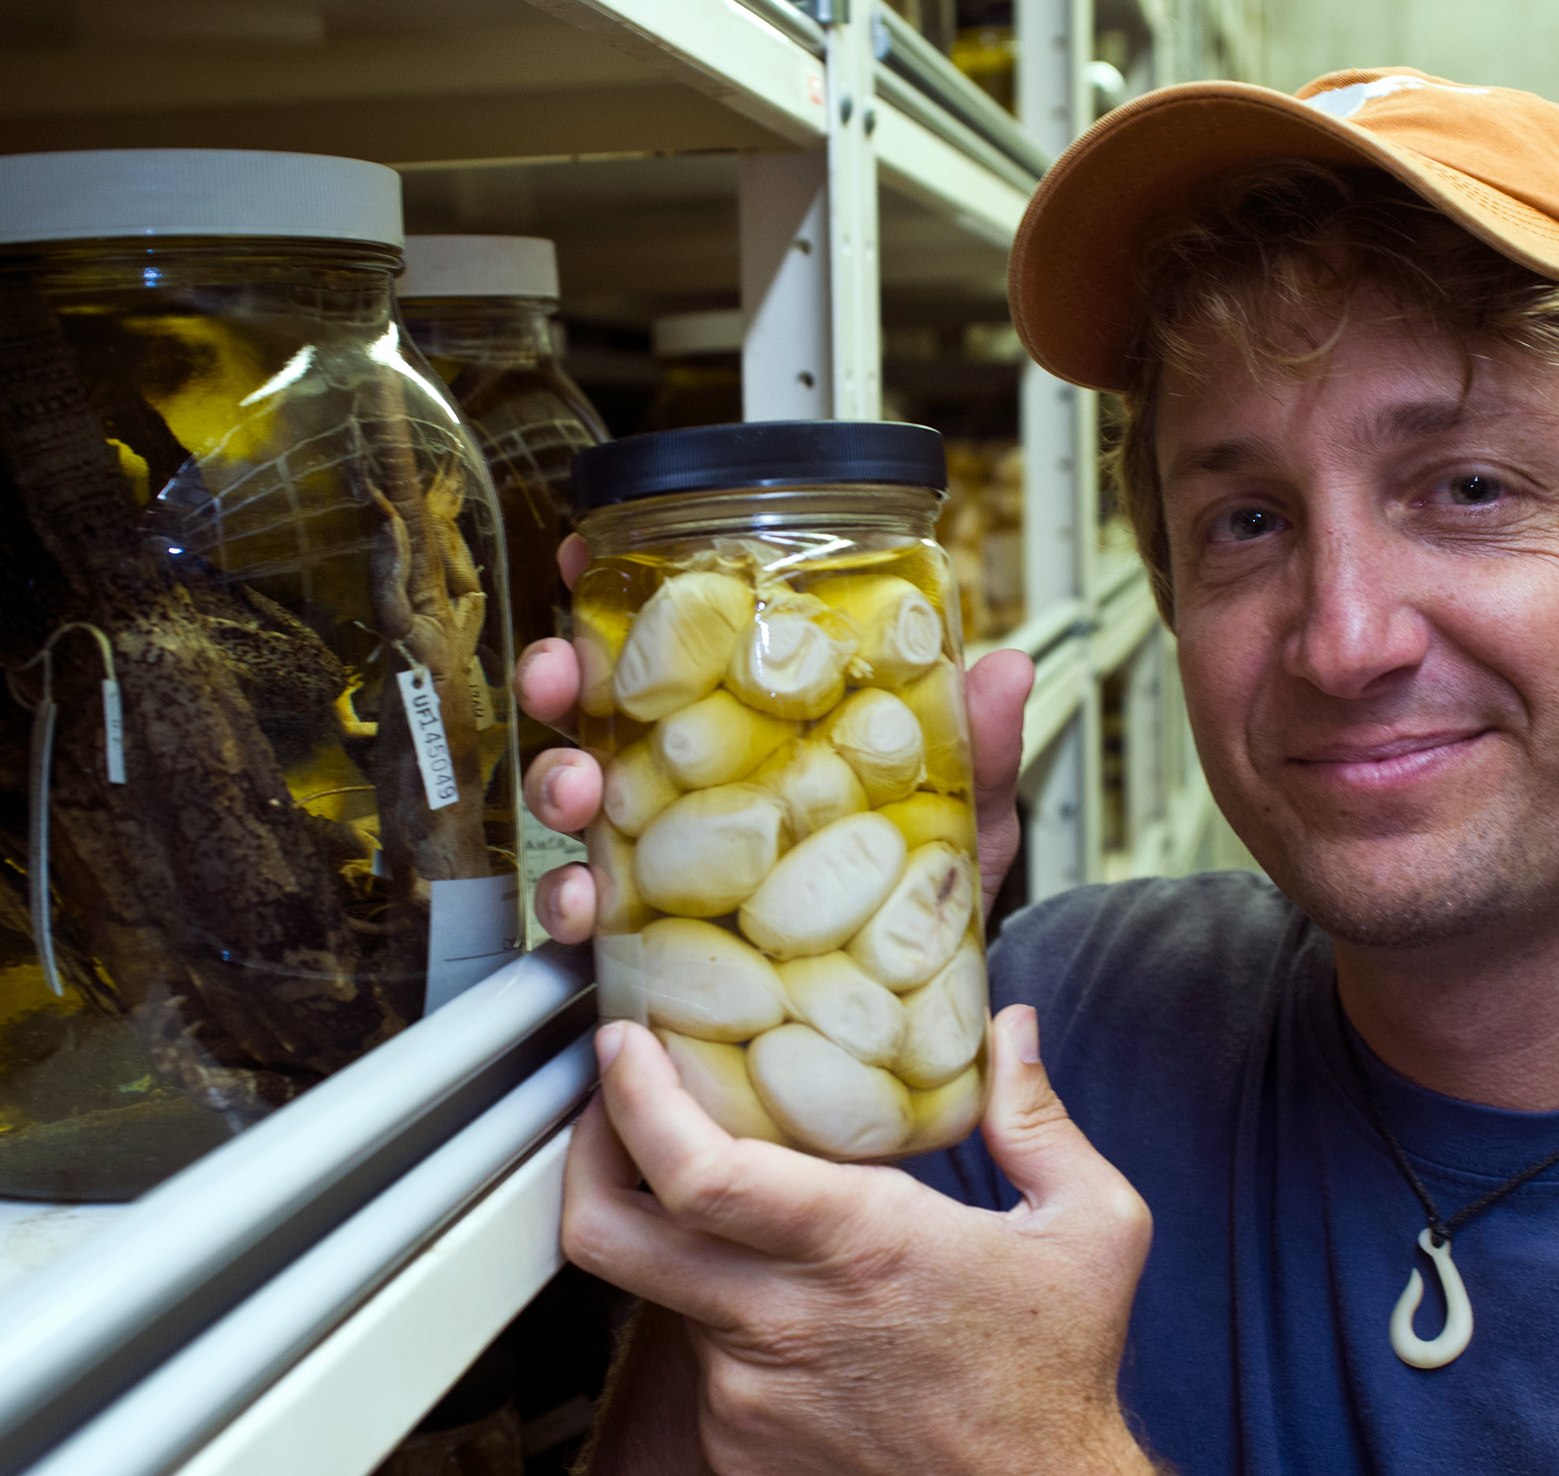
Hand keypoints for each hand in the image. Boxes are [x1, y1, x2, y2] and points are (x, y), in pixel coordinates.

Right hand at [512, 533, 1033, 944]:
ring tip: (578, 791)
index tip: (589, 553)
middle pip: (600, 709)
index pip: (679, 647)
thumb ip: (977, 744)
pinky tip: (587, 902)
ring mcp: (660, 857)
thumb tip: (1004, 672)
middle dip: (559, 678)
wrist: (913, 1005)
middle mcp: (693, 783)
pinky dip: (568, 904)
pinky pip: (585, 914)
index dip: (625, 599)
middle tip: (563, 674)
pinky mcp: (643, 939)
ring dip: (555, 782)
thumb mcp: (963, 812)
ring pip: (576, 801)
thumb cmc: (924, 889)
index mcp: (754, 729)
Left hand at [563, 1006, 1157, 1475]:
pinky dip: (728, 1322)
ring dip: (684, 1242)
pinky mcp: (738, 1450)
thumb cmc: (1056, 1381)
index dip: (636, 1100)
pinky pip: (700, 1361)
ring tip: (739, 1217)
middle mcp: (780, 1323)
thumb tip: (1014, 1031)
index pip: (696, 1171)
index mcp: (856, 1247)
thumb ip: (1039, 1118)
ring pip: (661, 1292)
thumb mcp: (1091, 1230)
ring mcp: (746, 1396)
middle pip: (612, 1234)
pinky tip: (790, 1313)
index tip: (626, 1047)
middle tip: (608, 1106)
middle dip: (585, 1152)